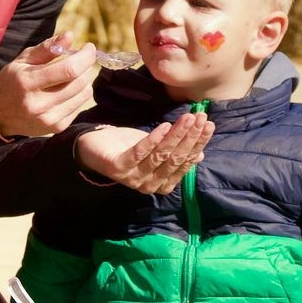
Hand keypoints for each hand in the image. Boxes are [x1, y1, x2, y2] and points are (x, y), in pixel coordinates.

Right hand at [0, 38, 98, 138]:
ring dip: (84, 80)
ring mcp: (48, 119)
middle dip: (86, 66)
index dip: (85, 57)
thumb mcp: (23, 60)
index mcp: (28, 82)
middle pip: (80, 82)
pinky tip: (65, 90)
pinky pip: (79, 106)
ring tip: (71, 75)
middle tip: (81, 58)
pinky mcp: (56, 128)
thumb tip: (70, 35)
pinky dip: (77, 95)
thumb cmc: (11, 80)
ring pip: (84, 94)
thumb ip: (47, 47)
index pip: (68, 70)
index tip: (88, 47)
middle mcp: (39, 104)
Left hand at [76, 114, 213, 193]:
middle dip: (190, 137)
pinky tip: (164, 126)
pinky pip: (140, 153)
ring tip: (187, 117)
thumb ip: (176, 154)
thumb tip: (200, 155)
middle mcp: (149, 185)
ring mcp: (133, 178)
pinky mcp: (118, 168)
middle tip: (200, 117)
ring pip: (161, 155)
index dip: (197, 143)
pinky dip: (153, 139)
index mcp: (162, 184)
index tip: (208, 124)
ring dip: (176, 135)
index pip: (185, 162)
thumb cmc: (128, 148)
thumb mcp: (156, 150)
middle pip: (175, 159)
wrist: (94, 148)